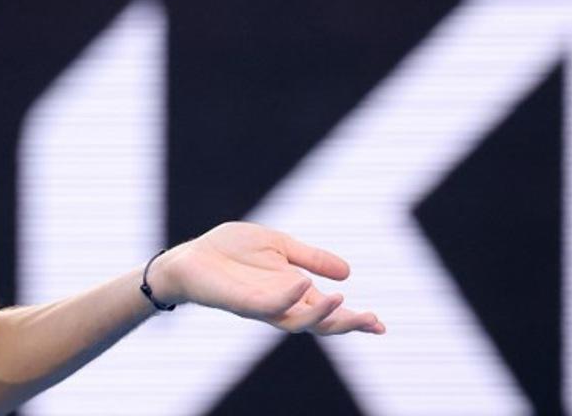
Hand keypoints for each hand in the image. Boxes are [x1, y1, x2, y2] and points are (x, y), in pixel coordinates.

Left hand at [152, 221, 384, 335]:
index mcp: (293, 292)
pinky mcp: (241, 303)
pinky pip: (268, 305)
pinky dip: (288, 296)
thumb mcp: (278, 245)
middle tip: (374, 324)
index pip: (328, 312)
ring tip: (343, 302)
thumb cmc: (229, 251)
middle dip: (347, 326)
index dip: (355, 320)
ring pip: (298, 322)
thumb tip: (349, 272)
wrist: (190, 256)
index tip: (381, 325)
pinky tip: (303, 283)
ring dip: (322, 315)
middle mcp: (281, 304)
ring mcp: (261, 306)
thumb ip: (310, 257)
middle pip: (320, 324)